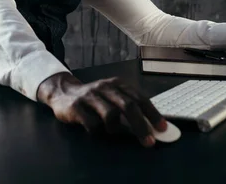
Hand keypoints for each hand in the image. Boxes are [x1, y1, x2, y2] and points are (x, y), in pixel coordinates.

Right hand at [36, 72, 166, 146]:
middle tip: (149, 142)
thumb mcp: (113, 97)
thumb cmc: (94, 98)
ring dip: (116, 128)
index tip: (162, 128)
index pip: (140, 98)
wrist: (63, 92)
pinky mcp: (76, 107)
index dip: (152, 114)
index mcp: (117, 84)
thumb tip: (153, 126)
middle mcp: (104, 87)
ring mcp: (89, 96)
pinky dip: (98, 131)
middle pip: (127, 105)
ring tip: (113, 131)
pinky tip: (96, 130)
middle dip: (141, 125)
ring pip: (110, 114)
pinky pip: (92, 123)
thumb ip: (130, 108)